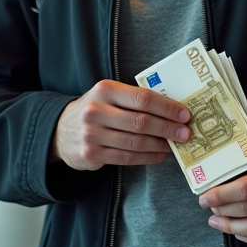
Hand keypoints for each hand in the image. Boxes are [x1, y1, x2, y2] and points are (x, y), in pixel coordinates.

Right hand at [50, 80, 192, 170]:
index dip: (167, 108)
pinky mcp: (92, 154)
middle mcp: (96, 110)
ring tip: (174, 145)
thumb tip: (172, 110)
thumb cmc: (96, 110)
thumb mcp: (108, 95)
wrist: (61, 130)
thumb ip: (134, 99)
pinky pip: (128, 157)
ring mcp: (92, 134)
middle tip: (185, 134)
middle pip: (141, 122)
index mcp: (104, 89)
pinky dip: (148, 157)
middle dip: (168, 129)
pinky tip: (160, 155)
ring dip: (160, 145)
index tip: (185, 115)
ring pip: (136, 142)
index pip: (142, 98)